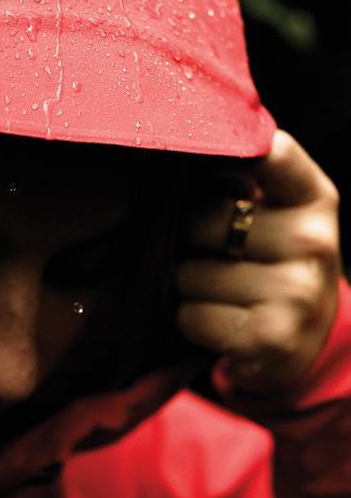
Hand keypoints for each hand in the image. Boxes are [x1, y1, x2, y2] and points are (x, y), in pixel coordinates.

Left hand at [175, 130, 341, 394]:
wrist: (307, 344)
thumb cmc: (275, 268)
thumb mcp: (277, 216)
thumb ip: (244, 180)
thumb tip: (183, 153)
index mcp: (314, 198)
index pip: (269, 153)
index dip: (224, 157)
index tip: (207, 168)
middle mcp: (313, 241)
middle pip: (202, 221)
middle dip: (192, 244)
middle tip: (218, 259)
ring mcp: (295, 292)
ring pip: (189, 275)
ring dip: (191, 289)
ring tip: (223, 295)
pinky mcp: (269, 336)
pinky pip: (191, 316)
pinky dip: (193, 323)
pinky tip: (222, 323)